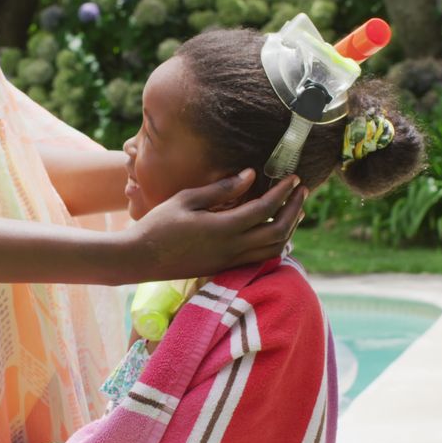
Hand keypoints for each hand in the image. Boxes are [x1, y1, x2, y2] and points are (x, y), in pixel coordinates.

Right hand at [125, 169, 307, 281]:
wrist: (140, 258)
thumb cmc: (158, 224)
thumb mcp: (187, 199)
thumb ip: (221, 189)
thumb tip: (250, 175)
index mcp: (222, 228)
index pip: (264, 209)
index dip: (282, 192)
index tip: (293, 178)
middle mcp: (231, 248)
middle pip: (277, 232)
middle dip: (294, 210)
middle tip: (301, 191)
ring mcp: (229, 261)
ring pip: (273, 250)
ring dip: (288, 229)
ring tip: (294, 210)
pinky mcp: (224, 267)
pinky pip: (260, 258)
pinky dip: (274, 244)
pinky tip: (273, 230)